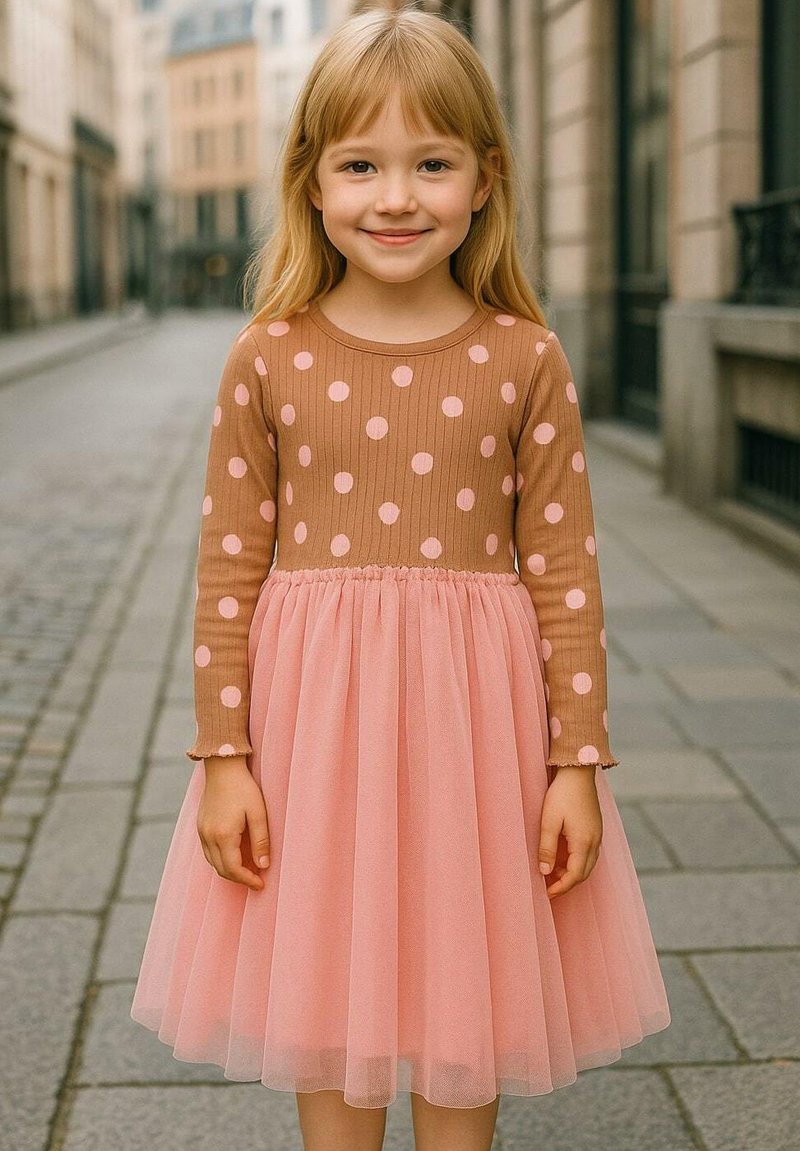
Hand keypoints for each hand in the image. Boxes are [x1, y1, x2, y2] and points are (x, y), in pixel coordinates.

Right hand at [197, 756, 270, 889]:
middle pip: (221, 869)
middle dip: (239, 878)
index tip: (261, 884)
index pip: (233, 869)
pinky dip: (220, 859)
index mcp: (223, 835)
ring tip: (247, 870)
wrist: (222, 767)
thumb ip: (261, 841)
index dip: (247, 880)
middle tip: (256, 880)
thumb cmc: (243, 788)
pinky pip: (208, 851)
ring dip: (229, 870)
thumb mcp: (258, 813)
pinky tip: (234, 855)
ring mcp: (202, 831)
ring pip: (213, 862)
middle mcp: (208, 836)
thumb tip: (263, 865)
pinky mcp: (200, 826)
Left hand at [537, 766, 601, 898]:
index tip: (546, 893)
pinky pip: (589, 853)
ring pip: (588, 864)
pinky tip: (562, 858)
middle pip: (584, 873)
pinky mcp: (595, 828)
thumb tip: (545, 872)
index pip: (575, 876)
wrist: (578, 772)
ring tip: (552, 874)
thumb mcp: (548, 821)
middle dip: (567, 884)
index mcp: (584, 842)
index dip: (561, 887)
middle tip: (548, 888)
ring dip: (572, 873)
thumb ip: (547, 848)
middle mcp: (595, 841)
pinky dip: (577, 862)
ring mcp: (597, 835)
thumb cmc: (562, 794)